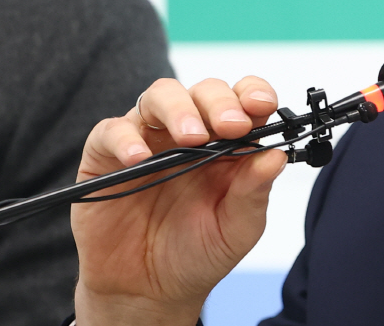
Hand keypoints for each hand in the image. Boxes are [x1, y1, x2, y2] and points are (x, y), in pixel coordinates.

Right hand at [71, 77, 287, 325]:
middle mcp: (190, 133)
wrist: (149, 292)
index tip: (262, 105)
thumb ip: (255, 191)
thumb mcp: (238, 228)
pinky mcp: (106, 157)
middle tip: (230, 126)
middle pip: (204, 91)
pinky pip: (111, 131)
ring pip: (160, 96)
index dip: (253, 94)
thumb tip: (277, 155)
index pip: (244, 99)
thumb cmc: (198, 252)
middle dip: (220, 102)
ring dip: (178, 109)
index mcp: (228, 143)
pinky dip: (125, 137)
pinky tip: (139, 157)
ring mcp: (149, 141)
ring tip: (191, 137)